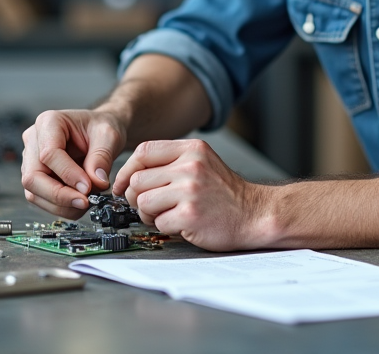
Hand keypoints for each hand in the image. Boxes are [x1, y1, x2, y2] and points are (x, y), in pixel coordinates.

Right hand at [21, 109, 126, 218]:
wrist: (100, 132)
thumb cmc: (101, 128)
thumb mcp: (109, 136)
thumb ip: (102, 157)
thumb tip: (96, 183)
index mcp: (49, 122)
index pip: (49, 154)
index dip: (68, 174)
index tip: (88, 187)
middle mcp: (34, 140)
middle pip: (33, 177)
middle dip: (59, 195)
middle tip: (84, 202)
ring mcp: (31, 160)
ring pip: (34, 192)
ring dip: (60, 205)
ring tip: (86, 203)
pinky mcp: (36, 177)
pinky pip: (40, 198)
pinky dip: (60, 206)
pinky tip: (78, 204)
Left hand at [113, 139, 272, 250]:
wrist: (254, 214)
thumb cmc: (226, 193)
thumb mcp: (202, 163)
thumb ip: (171, 162)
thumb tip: (131, 174)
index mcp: (192, 149)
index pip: (144, 151)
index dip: (127, 170)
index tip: (124, 184)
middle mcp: (191, 166)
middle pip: (138, 179)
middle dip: (138, 197)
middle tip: (153, 205)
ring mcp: (190, 190)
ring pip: (143, 202)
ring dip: (150, 214)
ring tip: (169, 214)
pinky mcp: (189, 215)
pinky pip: (158, 222)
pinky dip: (165, 227)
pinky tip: (182, 223)